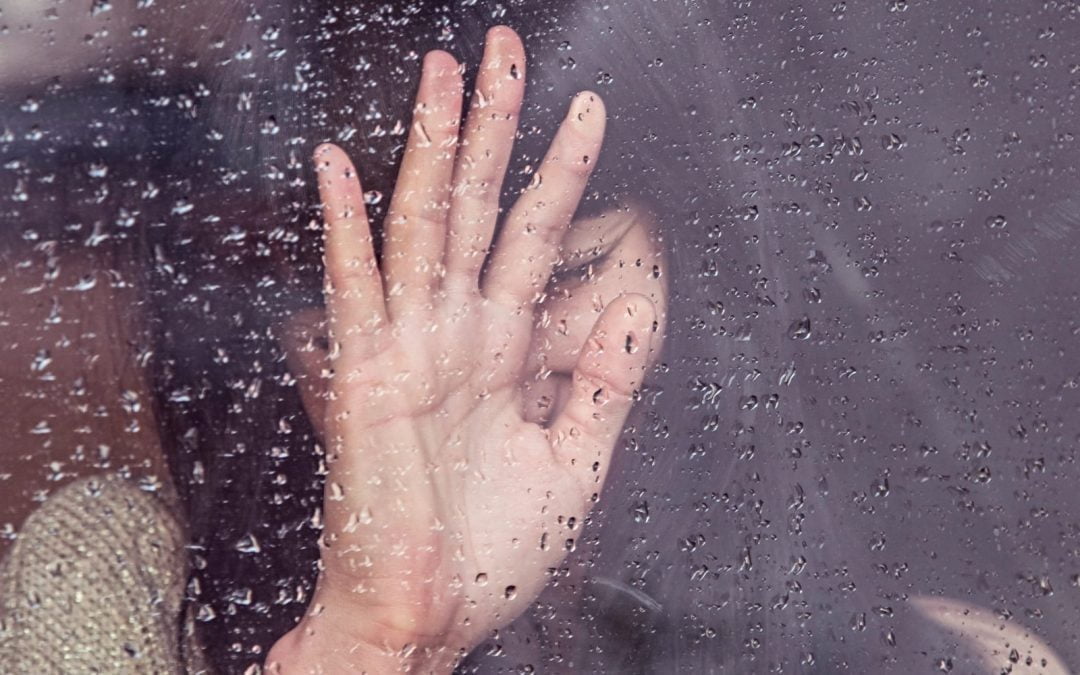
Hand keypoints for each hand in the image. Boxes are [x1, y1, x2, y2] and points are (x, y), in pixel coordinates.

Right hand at [268, 26, 659, 672]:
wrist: (429, 619)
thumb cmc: (488, 555)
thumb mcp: (573, 462)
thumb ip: (604, 382)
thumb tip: (632, 304)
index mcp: (500, 354)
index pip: (532, 239)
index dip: (560, 175)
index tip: (587, 114)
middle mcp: (453, 337)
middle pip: (475, 208)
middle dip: (493, 127)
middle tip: (505, 51)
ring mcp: (407, 350)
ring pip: (422, 226)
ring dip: (431, 148)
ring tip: (446, 72)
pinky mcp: (365, 379)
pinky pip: (355, 289)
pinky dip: (344, 227)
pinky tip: (340, 165)